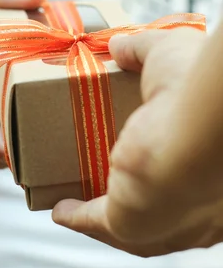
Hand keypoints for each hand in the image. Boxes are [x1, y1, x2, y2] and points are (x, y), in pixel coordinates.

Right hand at [53, 27, 222, 256]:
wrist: (201, 128)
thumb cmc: (200, 92)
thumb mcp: (169, 54)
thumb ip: (143, 49)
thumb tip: (120, 45)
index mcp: (214, 171)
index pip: (185, 173)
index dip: (163, 165)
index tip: (143, 151)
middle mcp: (195, 206)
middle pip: (155, 205)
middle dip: (131, 193)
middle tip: (106, 173)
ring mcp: (163, 219)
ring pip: (125, 221)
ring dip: (97, 209)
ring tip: (76, 194)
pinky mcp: (129, 222)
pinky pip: (96, 223)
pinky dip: (76, 216)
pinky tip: (61, 208)